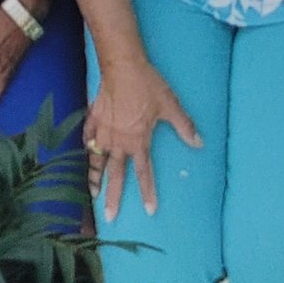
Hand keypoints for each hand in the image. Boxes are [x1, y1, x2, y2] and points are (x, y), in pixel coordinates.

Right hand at [84, 56, 200, 220]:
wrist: (122, 66)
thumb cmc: (148, 86)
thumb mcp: (171, 106)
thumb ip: (184, 127)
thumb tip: (198, 143)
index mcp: (138, 141)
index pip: (144, 173)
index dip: (147, 192)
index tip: (148, 210)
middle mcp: (118, 141)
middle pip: (115, 174)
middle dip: (113, 197)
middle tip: (109, 216)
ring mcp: (102, 131)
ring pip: (96, 160)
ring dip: (94, 178)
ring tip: (91, 194)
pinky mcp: (93, 118)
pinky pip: (87, 138)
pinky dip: (86, 149)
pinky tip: (85, 155)